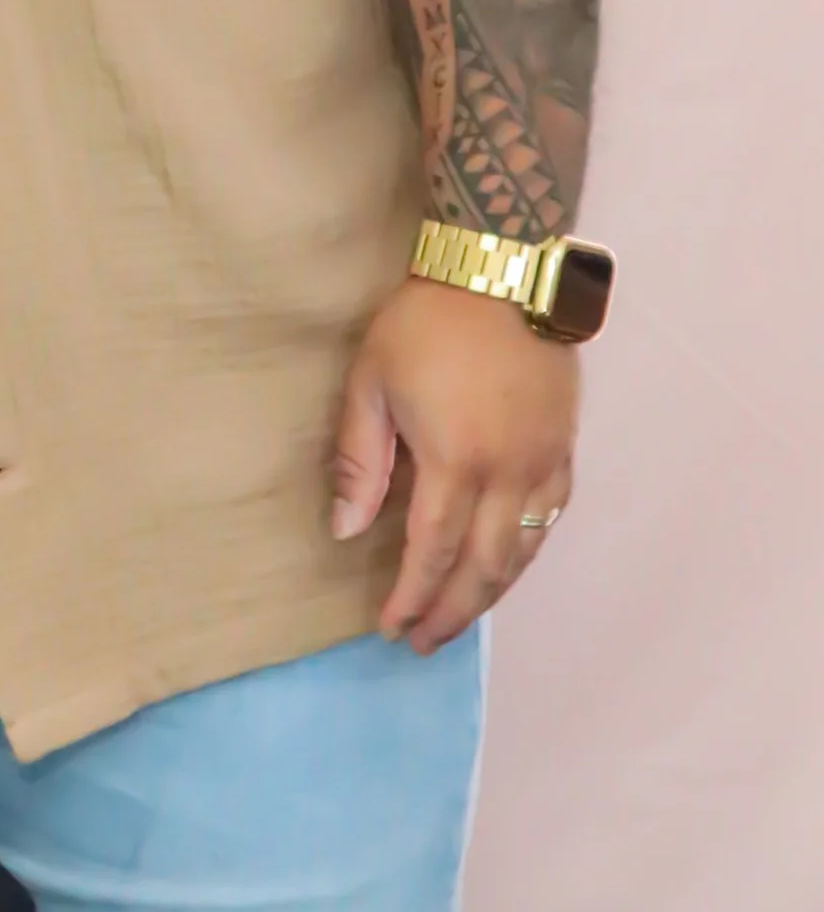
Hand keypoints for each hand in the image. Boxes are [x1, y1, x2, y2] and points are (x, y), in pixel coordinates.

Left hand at [331, 275, 577, 653]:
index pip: (432, 551)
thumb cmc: (425, 322)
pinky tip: (506, 563)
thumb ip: (361, 461)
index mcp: (457, 458)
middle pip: (484, 566)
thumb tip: (347, 530)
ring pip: (524, 549)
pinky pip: (551, 515)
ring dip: (492, 590)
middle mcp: (509, 470)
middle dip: (453, 611)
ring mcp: (545, 459)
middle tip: (425, 642)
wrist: (500, 269)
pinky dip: (527, 550)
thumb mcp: (371, 383)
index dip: (412, 596)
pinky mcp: (564, 444)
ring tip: (460, 616)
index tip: (391, 627)